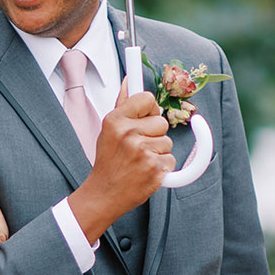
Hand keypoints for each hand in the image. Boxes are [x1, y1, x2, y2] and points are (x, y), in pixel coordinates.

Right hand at [71, 80, 173, 236]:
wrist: (104, 193)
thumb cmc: (108, 160)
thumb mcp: (108, 130)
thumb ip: (122, 105)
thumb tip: (129, 80)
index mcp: (115, 120)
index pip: (147, 98)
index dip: (149, 109)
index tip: (145, 117)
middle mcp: (128, 134)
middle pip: (161, 122)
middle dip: (154, 134)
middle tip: (137, 146)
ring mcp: (142, 152)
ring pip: (167, 142)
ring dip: (158, 152)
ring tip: (140, 160)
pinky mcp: (155, 169)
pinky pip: (171, 160)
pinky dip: (162, 167)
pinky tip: (145, 171)